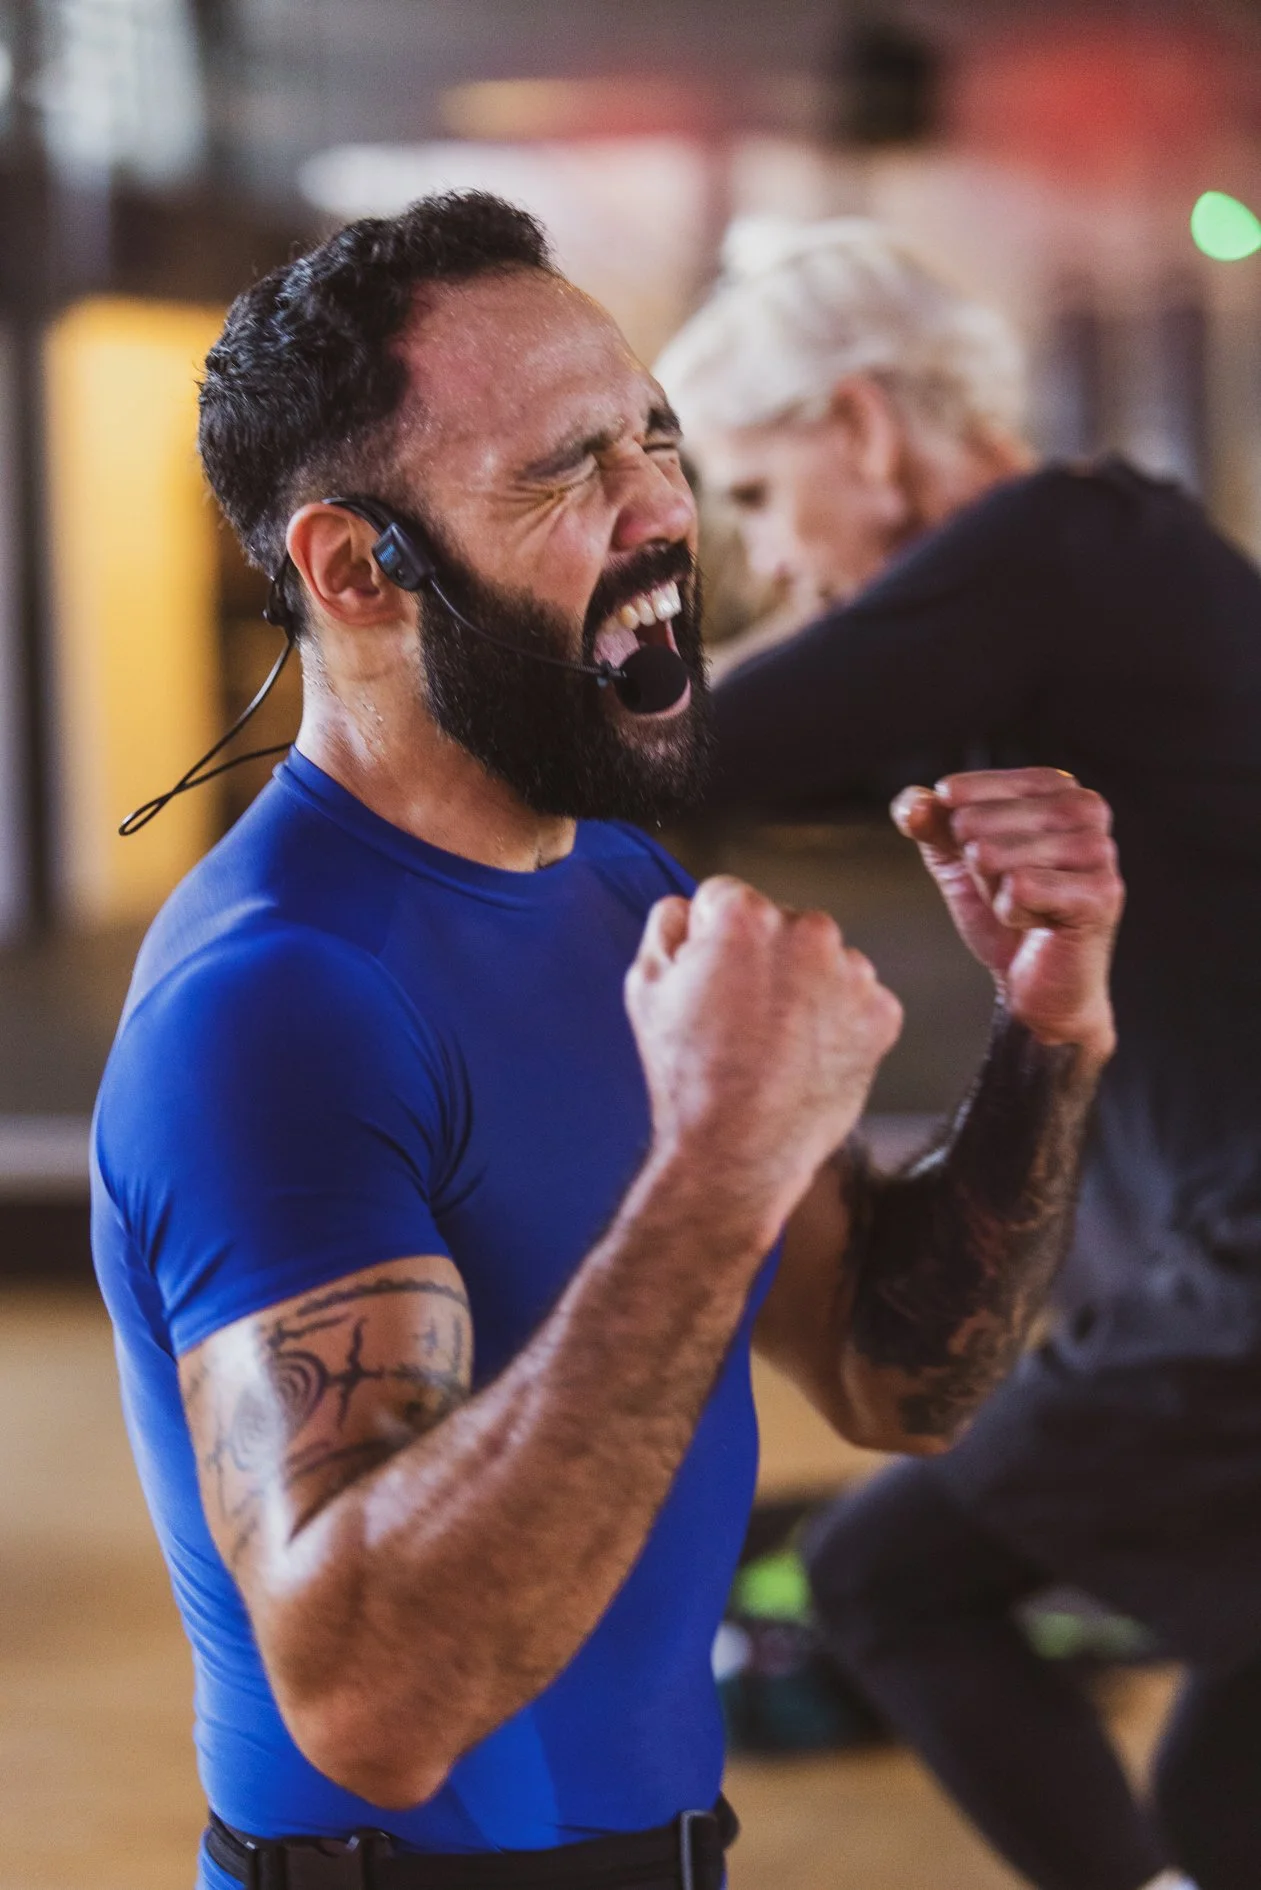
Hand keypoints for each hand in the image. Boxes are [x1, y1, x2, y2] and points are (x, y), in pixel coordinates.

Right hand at [625, 877, 902, 1235]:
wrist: (738, 1153)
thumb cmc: (688, 1076)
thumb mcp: (645, 988)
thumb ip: (666, 927)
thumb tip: (687, 909)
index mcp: (745, 914)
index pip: (724, 897)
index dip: (708, 940)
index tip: (707, 979)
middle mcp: (808, 930)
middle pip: (780, 924)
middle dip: (762, 957)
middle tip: (739, 1017)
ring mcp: (852, 973)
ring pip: (822, 960)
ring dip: (803, 986)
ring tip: (773, 1042)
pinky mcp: (881, 1014)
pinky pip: (855, 999)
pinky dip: (835, 1020)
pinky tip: (803, 1054)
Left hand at [892, 768, 1123, 1058]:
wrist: (1034, 984)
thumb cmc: (1004, 913)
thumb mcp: (955, 859)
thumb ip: (928, 822)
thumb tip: (914, 805)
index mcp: (1054, 785)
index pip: (964, 791)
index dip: (951, 835)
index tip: (982, 861)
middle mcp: (1085, 806)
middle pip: (973, 823)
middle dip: (974, 868)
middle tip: (1010, 890)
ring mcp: (1098, 848)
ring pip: (992, 854)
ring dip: (993, 891)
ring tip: (1025, 906)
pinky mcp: (1101, 892)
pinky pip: (1019, 889)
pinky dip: (1011, 913)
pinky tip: (1038, 924)